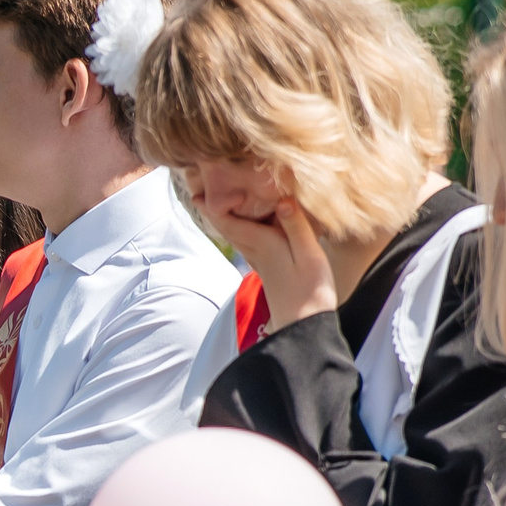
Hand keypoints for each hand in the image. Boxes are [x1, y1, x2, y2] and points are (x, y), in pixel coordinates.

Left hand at [207, 193, 337, 329]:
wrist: (303, 323)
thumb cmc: (310, 288)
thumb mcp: (308, 253)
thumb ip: (295, 225)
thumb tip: (281, 198)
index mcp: (260, 243)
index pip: (226, 219)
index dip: (211, 202)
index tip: (198, 182)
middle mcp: (253, 249)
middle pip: (224, 224)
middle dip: (210, 206)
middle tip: (196, 185)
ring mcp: (258, 258)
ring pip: (232, 232)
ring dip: (221, 215)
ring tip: (212, 197)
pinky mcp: (265, 264)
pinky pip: (244, 239)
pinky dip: (236, 225)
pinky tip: (241, 220)